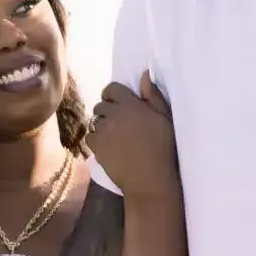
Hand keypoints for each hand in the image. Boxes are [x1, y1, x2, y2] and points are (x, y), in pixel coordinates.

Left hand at [86, 72, 177, 198]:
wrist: (150, 180)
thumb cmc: (163, 149)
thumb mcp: (165, 119)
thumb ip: (153, 96)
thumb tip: (144, 75)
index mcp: (130, 104)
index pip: (111, 89)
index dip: (114, 96)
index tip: (120, 105)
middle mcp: (113, 114)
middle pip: (101, 105)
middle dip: (108, 112)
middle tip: (119, 125)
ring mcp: (103, 131)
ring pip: (94, 121)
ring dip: (102, 126)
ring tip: (114, 138)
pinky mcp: (96, 147)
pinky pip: (90, 137)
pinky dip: (96, 140)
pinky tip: (108, 148)